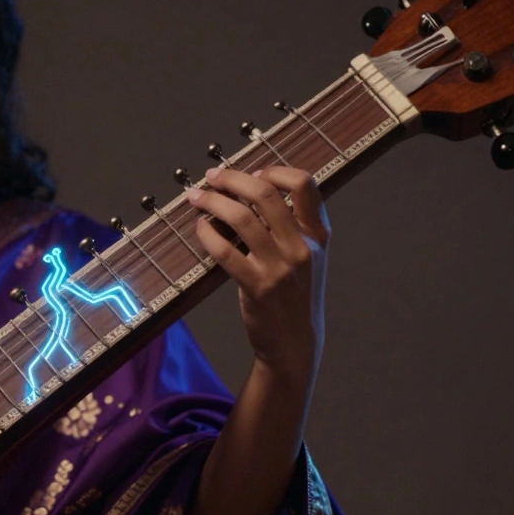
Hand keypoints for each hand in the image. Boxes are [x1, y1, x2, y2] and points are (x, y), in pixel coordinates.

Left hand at [189, 166, 329, 385]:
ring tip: (196, 197)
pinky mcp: (257, 286)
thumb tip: (252, 194)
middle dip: (232, 179)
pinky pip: (225, 250)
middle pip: (265, 194)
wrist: (295, 343)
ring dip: (213, 201)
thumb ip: (291, 228)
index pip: (305, 185)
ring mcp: (280, 267)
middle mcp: (302, 247)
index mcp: (317, 235)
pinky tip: (200, 228)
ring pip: (242, 218)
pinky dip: (207, 233)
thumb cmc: (294, 296)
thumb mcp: (307, 258)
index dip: (275, 171)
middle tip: (212, 176)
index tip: (254, 173)